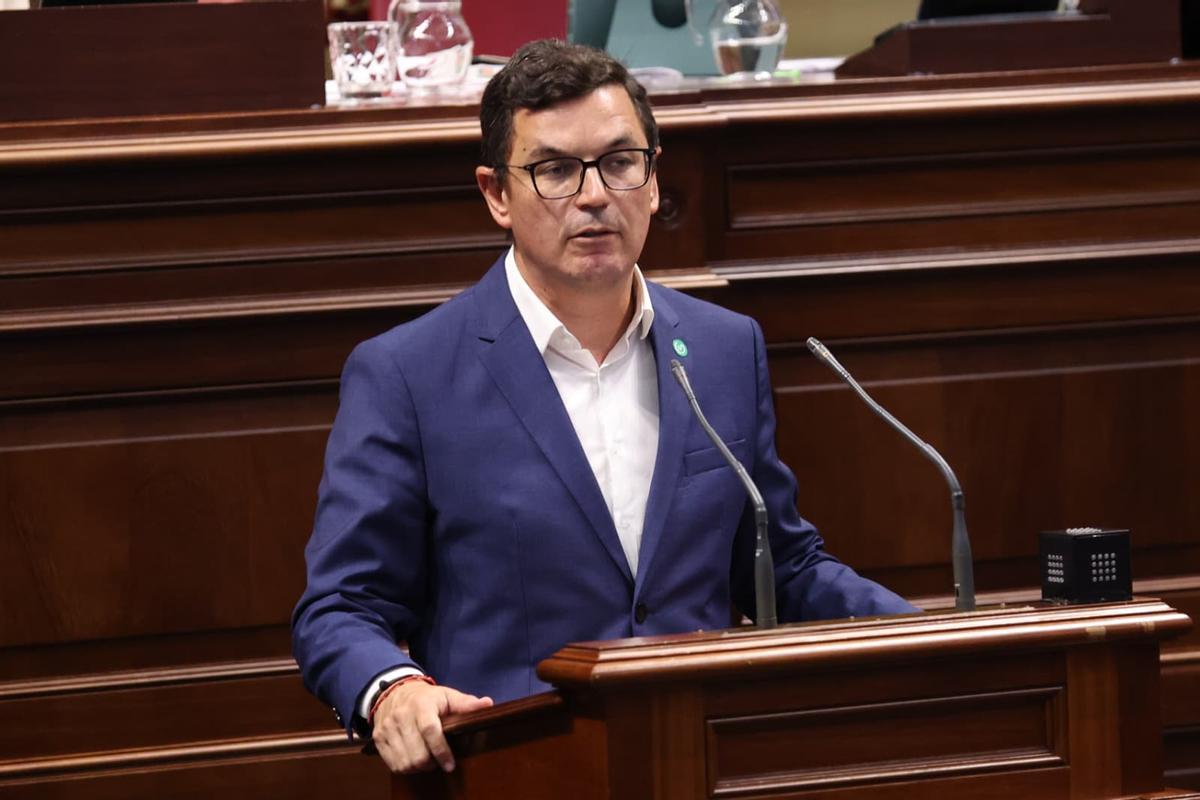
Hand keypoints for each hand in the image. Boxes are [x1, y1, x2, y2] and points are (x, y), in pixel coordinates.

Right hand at [371, 680, 492, 773]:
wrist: (394, 691)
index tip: (450, 764)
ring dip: (419, 768)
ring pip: (405, 762)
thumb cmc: (427, 698)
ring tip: (427, 761)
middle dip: (431, 763)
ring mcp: (387, 727)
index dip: (441, 751)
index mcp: (421, 704)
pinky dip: (405, 768)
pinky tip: (414, 761)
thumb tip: (488, 704)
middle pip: (417, 753)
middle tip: (439, 761)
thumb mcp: (447, 695)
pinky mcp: (378, 738)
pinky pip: (393, 764)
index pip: (430, 730)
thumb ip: (466, 703)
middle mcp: (401, 715)